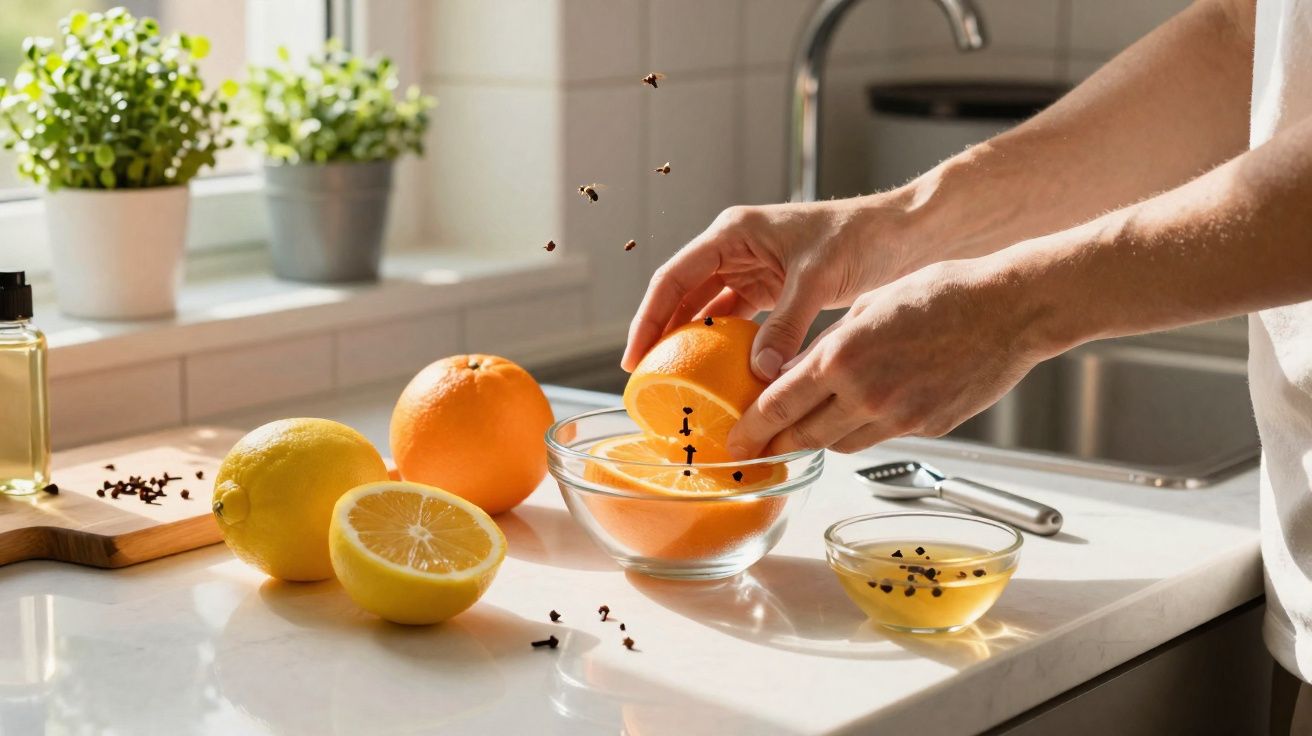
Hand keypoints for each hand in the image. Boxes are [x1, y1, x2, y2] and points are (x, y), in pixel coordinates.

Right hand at [621, 197, 918, 379]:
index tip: (635, 356)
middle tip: (646, 378)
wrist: (901, 232)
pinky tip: (719, 373)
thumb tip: (760, 374)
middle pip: (682, 294)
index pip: (674, 277)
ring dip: (690, 341)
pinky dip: (726, 345)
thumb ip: (786, 326)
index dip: (648, 317)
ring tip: (674, 381)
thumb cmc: (860, 235)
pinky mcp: (771, 287)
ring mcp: (751, 268)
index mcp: (733, 232)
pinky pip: (736, 319)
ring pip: (705, 308)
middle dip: (661, 334)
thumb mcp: (817, 279)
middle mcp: (735, 247)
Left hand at [725, 259, 1056, 457]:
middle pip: (804, 438)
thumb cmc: (941, 292)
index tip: (736, 440)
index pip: (779, 406)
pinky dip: (860, 431)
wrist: (1011, 309)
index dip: (751, 429)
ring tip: (807, 428)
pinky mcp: (928, 429)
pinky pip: (879, 439)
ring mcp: (899, 417)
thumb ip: (827, 344)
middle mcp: (866, 394)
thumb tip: (795, 372)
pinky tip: (859, 414)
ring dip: (819, 439)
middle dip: (777, 445)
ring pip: (840, 444)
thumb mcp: (868, 305)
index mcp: (842, 357)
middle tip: (759, 448)